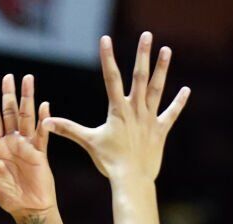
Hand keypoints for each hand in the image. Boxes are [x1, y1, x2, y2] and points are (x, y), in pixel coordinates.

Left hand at [0, 73, 56, 218]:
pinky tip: (45, 107)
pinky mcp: (40, 153)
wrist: (28, 210)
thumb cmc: (8, 198)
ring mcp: (27, 146)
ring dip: (28, 99)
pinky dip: (44, 120)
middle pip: (11, 113)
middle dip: (9, 95)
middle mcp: (13, 143)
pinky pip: (42, 134)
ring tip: (28, 80)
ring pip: (27, 117)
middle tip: (9, 76)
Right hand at [47, 33, 190, 183]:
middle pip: (139, 77)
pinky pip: (171, 113)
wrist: (132, 179)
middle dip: (142, 55)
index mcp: (118, 110)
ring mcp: (149, 119)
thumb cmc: (109, 162)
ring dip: (162, 69)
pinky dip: (179, 102)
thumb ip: (68, 129)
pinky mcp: (160, 131)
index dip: (107, 57)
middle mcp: (135, 110)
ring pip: (156, 89)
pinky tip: (186, 90)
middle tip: (147, 35)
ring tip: (166, 50)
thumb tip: (46, 122)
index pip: (111, 78)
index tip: (105, 39)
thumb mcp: (88, 142)